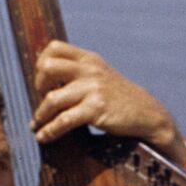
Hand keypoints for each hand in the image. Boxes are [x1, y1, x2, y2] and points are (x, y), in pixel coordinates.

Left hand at [32, 41, 185, 164]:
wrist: (148, 114)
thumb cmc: (120, 98)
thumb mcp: (101, 76)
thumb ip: (79, 72)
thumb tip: (45, 80)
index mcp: (89, 59)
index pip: (54, 48)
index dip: (41, 64)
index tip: (44, 83)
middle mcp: (90, 69)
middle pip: (47, 68)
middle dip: (38, 86)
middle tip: (42, 100)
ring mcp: (94, 88)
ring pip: (52, 99)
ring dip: (41, 115)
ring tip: (37, 125)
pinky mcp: (97, 109)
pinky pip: (64, 120)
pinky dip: (50, 130)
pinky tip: (44, 137)